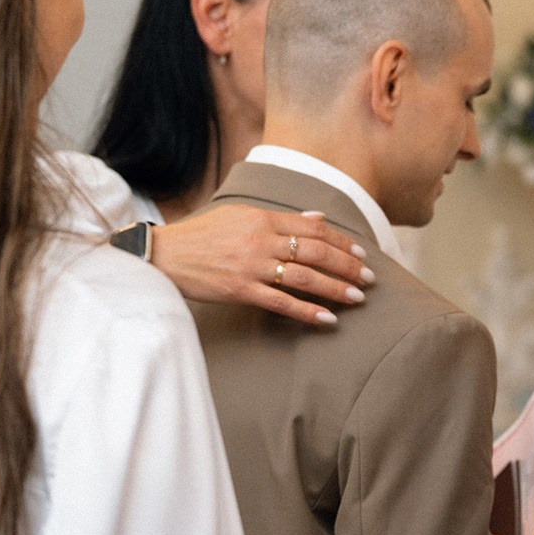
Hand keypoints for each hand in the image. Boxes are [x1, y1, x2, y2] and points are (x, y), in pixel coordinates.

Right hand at [152, 203, 374, 322]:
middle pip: (316, 252)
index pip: (313, 229)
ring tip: (357, 297)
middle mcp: (261, 240)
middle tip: (369, 278)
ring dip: (336, 288)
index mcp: (262, 218)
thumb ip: (281, 219)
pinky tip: (328, 319)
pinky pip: (282, 303)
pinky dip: (308, 311)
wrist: (164, 254)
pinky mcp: (241, 290)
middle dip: (347, 265)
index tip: (361, 253)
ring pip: (305, 278)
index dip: (342, 241)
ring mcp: (252, 266)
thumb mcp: (241, 215)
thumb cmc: (203, 235)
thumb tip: (318, 218)